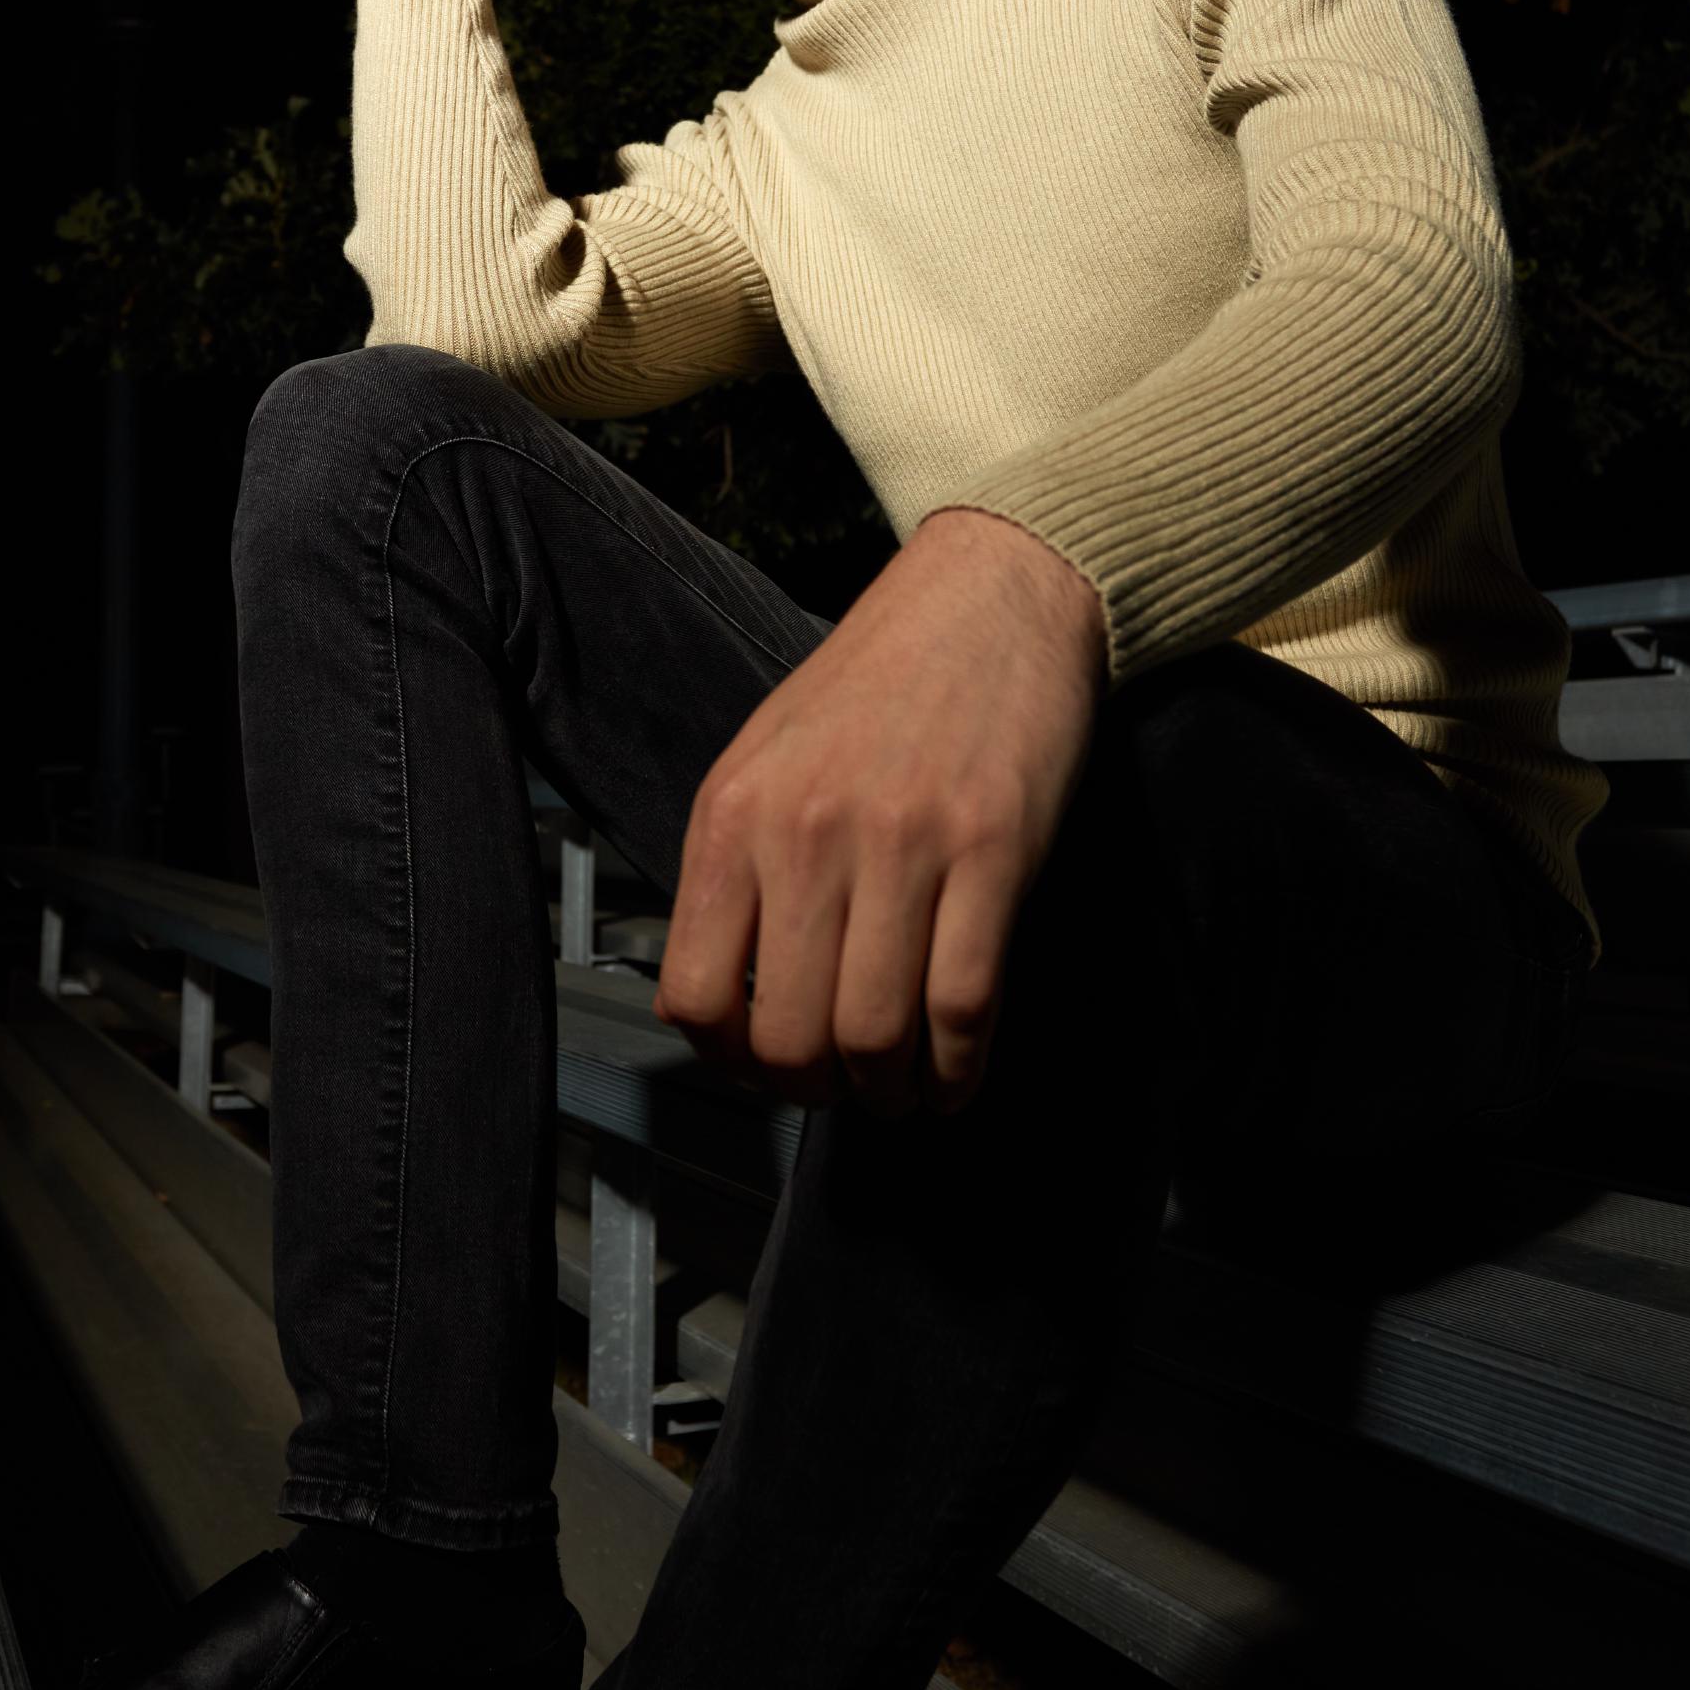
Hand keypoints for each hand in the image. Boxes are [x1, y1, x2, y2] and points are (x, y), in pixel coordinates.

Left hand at [653, 511, 1107, 1120]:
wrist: (989, 597)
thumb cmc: (878, 686)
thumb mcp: (765, 761)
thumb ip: (739, 871)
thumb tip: (731, 1002)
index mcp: (734, 815)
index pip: (695, 998)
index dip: (730, 1062)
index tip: (764, 1065)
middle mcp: (806, 834)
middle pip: (789, 1039)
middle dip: (817, 1092)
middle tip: (843, 1089)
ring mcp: (903, 844)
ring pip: (876, 1037)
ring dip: (891, 1092)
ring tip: (903, 1089)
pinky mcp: (994, 851)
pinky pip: (965, 1005)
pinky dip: (962, 1068)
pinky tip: (958, 1073)